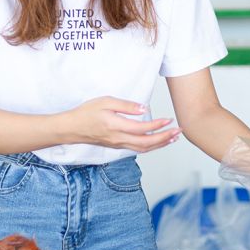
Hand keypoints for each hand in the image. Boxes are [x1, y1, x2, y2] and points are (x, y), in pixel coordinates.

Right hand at [63, 96, 179, 152]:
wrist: (71, 128)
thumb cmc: (86, 112)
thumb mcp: (105, 101)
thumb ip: (126, 105)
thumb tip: (144, 108)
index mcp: (116, 126)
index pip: (142, 128)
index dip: (157, 125)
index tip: (169, 120)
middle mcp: (119, 139)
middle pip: (146, 143)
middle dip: (165, 138)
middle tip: (178, 132)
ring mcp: (118, 144)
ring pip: (143, 149)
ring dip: (160, 144)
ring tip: (173, 138)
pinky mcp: (117, 146)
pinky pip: (137, 149)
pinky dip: (150, 146)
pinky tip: (157, 141)